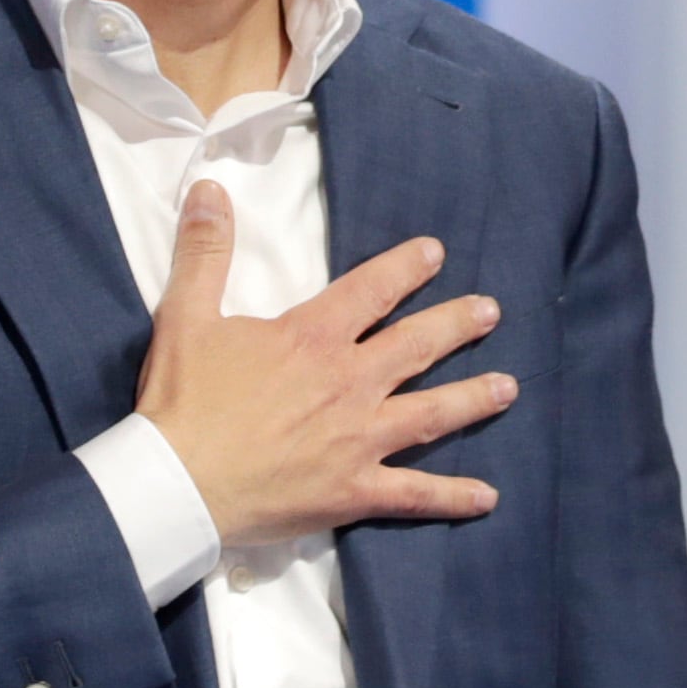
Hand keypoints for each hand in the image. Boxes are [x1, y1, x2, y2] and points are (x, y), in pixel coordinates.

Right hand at [135, 179, 512, 543]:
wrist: (178, 483)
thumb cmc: (182, 402)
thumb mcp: (185, 316)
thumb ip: (205, 251)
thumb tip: (209, 190)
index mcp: (312, 338)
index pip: (372, 290)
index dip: (406, 267)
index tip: (436, 253)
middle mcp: (349, 383)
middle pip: (418, 345)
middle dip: (458, 325)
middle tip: (490, 312)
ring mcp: (359, 439)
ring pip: (432, 413)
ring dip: (473, 398)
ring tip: (508, 387)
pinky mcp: (355, 490)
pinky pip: (415, 493)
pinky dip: (453, 496)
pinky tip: (487, 497)